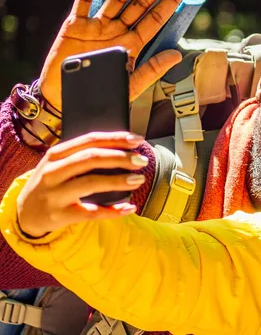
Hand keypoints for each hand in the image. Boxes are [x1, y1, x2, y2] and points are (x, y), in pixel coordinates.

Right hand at [17, 132, 148, 237]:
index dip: (115, 138)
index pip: (89, 140)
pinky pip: (92, 212)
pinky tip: (130, 207)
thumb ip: (83, 154)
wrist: (24, 214)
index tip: (137, 140)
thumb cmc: (51, 183)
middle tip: (141, 160)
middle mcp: (53, 172)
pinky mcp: (60, 215)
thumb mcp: (59, 164)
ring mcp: (55, 194)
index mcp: (56, 154)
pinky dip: (113, 211)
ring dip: (119, 181)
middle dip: (120, 157)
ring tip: (139, 179)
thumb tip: (122, 146)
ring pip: (92, 183)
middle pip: (91, 158)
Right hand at [39, 0, 186, 110]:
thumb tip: (177, 54)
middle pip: (140, 3)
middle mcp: (118, 31)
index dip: (169, 2)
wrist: (66, 100)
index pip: (156, 19)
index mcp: (133, 45)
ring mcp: (98, 26)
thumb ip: (153, 69)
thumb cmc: (101, 94)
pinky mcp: (76, 25)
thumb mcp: (131, 85)